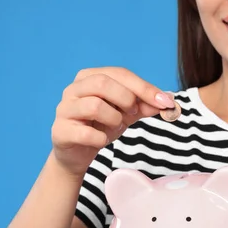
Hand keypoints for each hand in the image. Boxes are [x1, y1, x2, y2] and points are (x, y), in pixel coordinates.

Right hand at [50, 66, 175, 176]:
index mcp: (89, 77)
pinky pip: (85, 133)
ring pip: (94, 106)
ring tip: (115, 127)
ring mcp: (64, 109)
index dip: (144, 87)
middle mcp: (73, 89)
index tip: (165, 102)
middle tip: (132, 114)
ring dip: (113, 119)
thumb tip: (166, 101)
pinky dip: (100, 139)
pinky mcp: (60, 131)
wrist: (77, 154)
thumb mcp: (126, 114)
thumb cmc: (99, 127)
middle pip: (103, 83)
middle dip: (125, 99)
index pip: (119, 74)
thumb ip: (144, 105)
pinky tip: (101, 140)